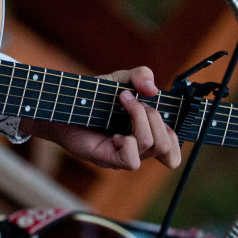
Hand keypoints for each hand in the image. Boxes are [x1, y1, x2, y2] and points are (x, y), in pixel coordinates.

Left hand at [20, 66, 180, 170]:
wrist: (62, 103)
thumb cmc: (92, 96)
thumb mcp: (119, 79)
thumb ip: (140, 76)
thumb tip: (153, 89)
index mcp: (145, 133)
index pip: (174, 150)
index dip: (176, 133)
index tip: (157, 107)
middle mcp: (137, 148)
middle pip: (167, 144)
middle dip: (153, 115)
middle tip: (129, 100)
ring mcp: (123, 155)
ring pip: (153, 146)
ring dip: (140, 119)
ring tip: (121, 103)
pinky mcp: (107, 159)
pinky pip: (132, 161)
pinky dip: (128, 142)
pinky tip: (114, 134)